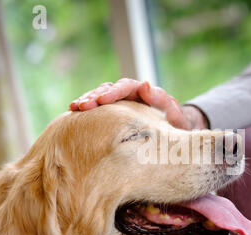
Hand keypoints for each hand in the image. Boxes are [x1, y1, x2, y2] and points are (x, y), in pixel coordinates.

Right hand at [69, 78, 207, 129]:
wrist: (175, 133)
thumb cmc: (176, 125)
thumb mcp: (173, 113)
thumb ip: (161, 99)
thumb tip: (144, 84)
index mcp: (143, 92)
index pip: (125, 87)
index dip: (112, 92)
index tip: (101, 100)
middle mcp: (129, 95)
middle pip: (108, 89)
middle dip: (94, 96)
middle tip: (81, 106)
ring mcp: (120, 105)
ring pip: (100, 98)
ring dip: (87, 102)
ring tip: (73, 108)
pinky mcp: (114, 116)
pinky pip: (99, 111)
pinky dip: (88, 113)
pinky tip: (74, 117)